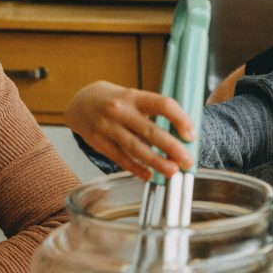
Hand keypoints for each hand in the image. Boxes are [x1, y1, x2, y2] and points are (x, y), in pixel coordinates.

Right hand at [66, 81, 195, 180]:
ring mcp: (107, 127)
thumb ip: (153, 114)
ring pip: (135, 148)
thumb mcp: (133, 97)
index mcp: (134, 96)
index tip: (191, 135)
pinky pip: (120, 158)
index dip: (180, 119)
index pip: (163, 104)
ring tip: (172, 171)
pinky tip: (149, 175)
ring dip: (156, 161)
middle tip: (187, 161)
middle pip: (150, 130)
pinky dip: (136, 168)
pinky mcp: (99, 142)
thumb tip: (180, 137)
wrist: (81, 103)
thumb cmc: (116, 101)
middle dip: (171, 147)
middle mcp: (120, 111)